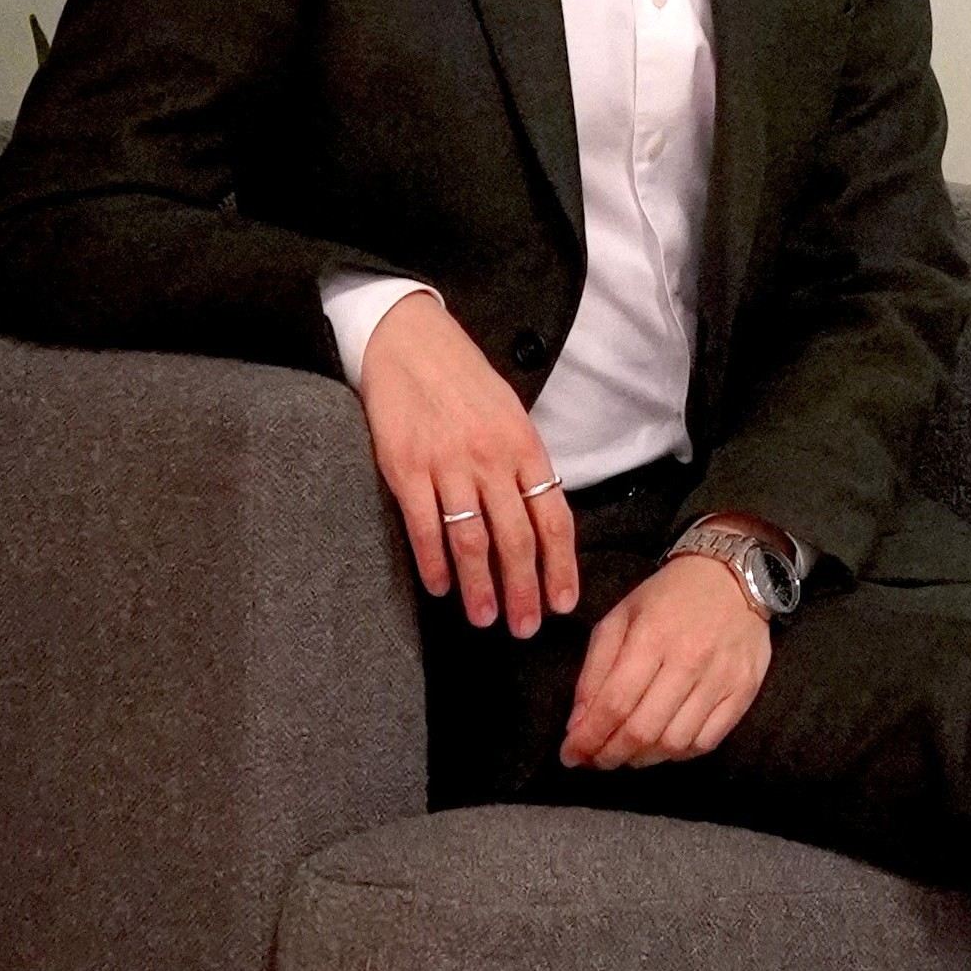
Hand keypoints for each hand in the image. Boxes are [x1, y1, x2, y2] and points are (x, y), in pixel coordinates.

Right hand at [355, 288, 577, 636]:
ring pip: (472, 540)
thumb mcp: (510, 415)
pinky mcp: (406, 467)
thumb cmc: (464, 382)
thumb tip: (540, 520)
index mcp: (525, 446)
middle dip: (524, 590)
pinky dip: (434, 563)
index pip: (553, 517)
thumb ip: (524, 465)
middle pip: (517, 539)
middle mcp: (493, 458)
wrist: (411, 341)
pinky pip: (425, 526)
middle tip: (524, 629)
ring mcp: (449, 463)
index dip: (561, 566)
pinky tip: (440, 587)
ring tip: (485, 619)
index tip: (563, 604)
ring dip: (481, 587)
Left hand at [562, 552, 771, 769]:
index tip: (570, 755)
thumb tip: (579, 724)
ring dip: (642, 759)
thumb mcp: (620, 617)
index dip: (588, 739)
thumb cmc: (669, 597)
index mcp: (651, 636)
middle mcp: (689, 660)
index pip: (614, 704)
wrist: (734, 576)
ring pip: (674, 743)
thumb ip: (595, 670)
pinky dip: (679, 754)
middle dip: (610, 756)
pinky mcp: (743, 691)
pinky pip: (707, 741)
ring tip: (626, 754)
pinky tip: (663, 746)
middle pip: (643, 730)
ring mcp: (721, 678)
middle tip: (595, 761)